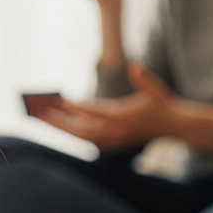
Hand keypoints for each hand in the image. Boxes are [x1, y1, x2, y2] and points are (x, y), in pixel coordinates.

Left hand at [33, 64, 179, 149]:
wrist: (174, 126)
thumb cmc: (163, 104)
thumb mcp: (156, 89)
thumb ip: (144, 79)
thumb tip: (135, 67)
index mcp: (123, 117)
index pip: (94, 112)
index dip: (74, 107)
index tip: (57, 101)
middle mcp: (115, 132)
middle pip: (80, 128)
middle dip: (58, 120)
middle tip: (37, 111)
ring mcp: (113, 141)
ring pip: (80, 136)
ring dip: (59, 127)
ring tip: (40, 117)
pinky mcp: (111, 145)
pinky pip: (86, 139)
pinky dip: (70, 132)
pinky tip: (56, 124)